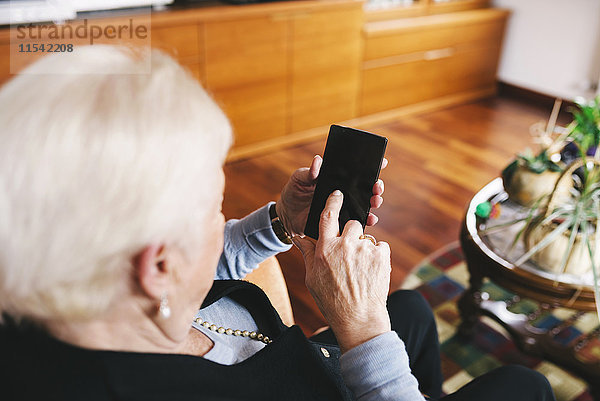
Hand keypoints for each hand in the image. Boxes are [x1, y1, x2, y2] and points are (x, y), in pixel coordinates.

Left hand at [276, 155, 387, 236]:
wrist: (286, 215)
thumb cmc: (294, 192)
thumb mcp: (299, 179)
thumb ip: (309, 172)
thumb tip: (318, 160)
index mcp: (335, 179)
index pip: (356, 171)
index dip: (370, 166)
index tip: (381, 162)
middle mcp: (343, 193)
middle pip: (366, 188)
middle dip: (376, 186)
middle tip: (377, 186)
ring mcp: (343, 207)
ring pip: (365, 204)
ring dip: (374, 202)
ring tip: (375, 201)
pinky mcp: (340, 221)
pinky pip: (356, 221)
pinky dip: (366, 220)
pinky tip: (369, 219)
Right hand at [293, 190, 391, 352]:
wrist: (358, 318)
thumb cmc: (332, 300)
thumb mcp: (312, 277)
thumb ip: (307, 252)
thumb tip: (298, 236)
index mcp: (325, 248)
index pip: (328, 215)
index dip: (333, 201)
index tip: (337, 193)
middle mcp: (345, 244)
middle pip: (351, 223)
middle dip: (350, 233)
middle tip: (349, 254)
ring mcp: (365, 249)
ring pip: (365, 236)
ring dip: (363, 247)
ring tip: (360, 269)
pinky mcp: (382, 256)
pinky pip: (380, 246)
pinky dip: (377, 255)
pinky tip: (371, 271)